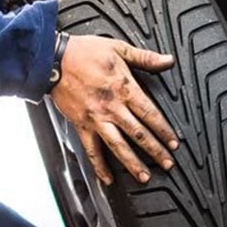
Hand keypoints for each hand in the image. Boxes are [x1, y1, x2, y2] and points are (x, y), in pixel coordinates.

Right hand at [48, 35, 180, 184]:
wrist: (52, 59)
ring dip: (132, 163)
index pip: (150, 114)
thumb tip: (167, 60)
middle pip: (138, 134)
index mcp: (124, 88)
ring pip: (117, 146)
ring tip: (143, 177)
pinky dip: (99, 166)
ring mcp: (96, 119)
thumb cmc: (82, 52)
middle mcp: (111, 107)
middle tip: (167, 164)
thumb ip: (145, 57)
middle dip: (155, 151)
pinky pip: (91, 149)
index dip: (164, 130)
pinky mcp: (81, 125)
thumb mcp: (118, 48)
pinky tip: (107, 178)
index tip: (174, 142)